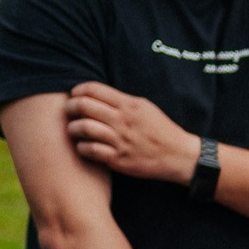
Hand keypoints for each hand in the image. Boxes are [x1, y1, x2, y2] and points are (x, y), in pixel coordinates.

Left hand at [65, 82, 203, 183]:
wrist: (180, 157)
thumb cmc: (161, 130)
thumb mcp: (145, 107)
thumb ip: (121, 100)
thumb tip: (96, 94)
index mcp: (129, 105)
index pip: (93, 89)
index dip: (77, 91)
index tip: (75, 96)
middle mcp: (123, 121)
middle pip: (83, 106)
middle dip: (70, 107)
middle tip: (68, 112)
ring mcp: (120, 141)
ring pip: (83, 128)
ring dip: (73, 128)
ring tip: (74, 130)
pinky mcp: (119, 160)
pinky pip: (91, 150)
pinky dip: (82, 147)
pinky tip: (84, 146)